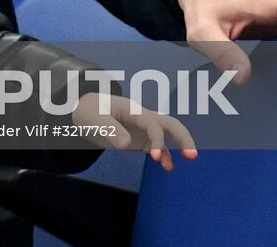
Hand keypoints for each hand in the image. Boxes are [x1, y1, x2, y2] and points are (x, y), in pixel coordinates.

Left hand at [72, 91, 196, 171]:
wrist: (84, 110)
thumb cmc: (89, 110)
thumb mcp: (95, 119)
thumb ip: (110, 130)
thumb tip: (126, 144)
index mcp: (133, 110)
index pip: (152, 123)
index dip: (157, 140)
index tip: (155, 157)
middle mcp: (142, 117)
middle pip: (169, 123)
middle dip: (183, 137)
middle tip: (192, 155)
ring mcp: (142, 128)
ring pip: (167, 133)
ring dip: (179, 144)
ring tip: (188, 159)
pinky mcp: (139, 138)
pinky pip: (157, 145)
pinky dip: (165, 155)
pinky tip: (168, 167)